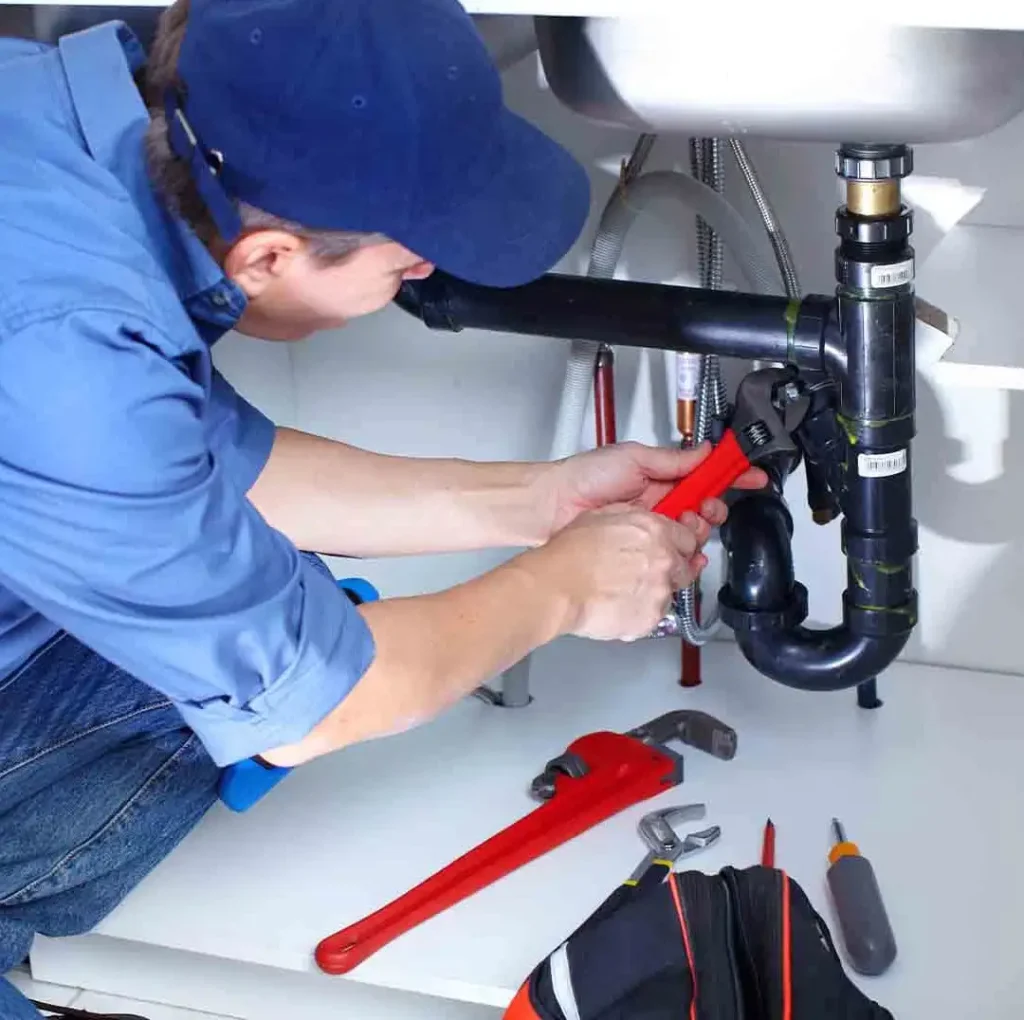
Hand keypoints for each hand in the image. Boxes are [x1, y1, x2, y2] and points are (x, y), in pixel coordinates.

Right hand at [519, 504, 706, 640]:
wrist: (557, 587)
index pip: (690, 538)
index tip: (674, 548)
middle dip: (671, 569)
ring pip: (670, 593)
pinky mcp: (651, 620)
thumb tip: (646, 521)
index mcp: (657, 532)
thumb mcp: (603, 515)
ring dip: (654, 591)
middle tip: (644, 572)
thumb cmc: (571, 553)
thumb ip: (636, 518)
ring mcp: (660, 593)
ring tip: (623, 590)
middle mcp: (665, 561)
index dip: (680, 544)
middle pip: (687, 567)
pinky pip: (654, 616)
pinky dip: (641, 612)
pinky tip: (618, 604)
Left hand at [539, 441, 767, 535]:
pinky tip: (684, 551)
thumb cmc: (584, 477)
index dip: (730, 474)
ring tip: (684, 523)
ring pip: (693, 532)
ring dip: (698, 528)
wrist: (553, 507)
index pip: (704, 474)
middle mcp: (660, 501)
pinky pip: (673, 553)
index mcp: (661, 475)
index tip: (751, 474)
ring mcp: (652, 525)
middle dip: (714, 507)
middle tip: (705, 507)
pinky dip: (685, 553)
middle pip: (705, 506)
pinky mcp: (643, 547)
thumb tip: (705, 451)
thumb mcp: (634, 457)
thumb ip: (673, 459)